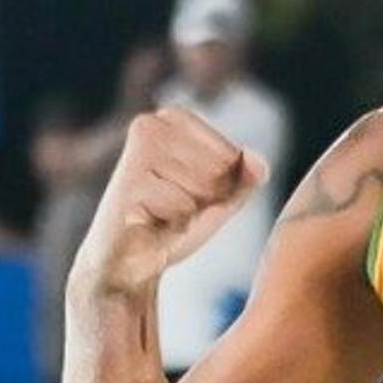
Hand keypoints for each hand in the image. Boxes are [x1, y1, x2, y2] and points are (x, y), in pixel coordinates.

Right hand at [71, 107, 270, 306]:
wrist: (122, 263)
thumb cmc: (171, 223)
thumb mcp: (218, 199)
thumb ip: (245, 179)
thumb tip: (260, 163)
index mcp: (173, 119)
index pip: (233, 156)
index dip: (221, 189)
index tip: (187, 195)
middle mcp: (151, 124)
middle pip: (220, 171)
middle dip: (205, 202)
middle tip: (171, 210)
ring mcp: (138, 151)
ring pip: (204, 190)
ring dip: (188, 216)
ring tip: (160, 216)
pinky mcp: (130, 182)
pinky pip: (183, 210)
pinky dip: (172, 227)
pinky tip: (147, 225)